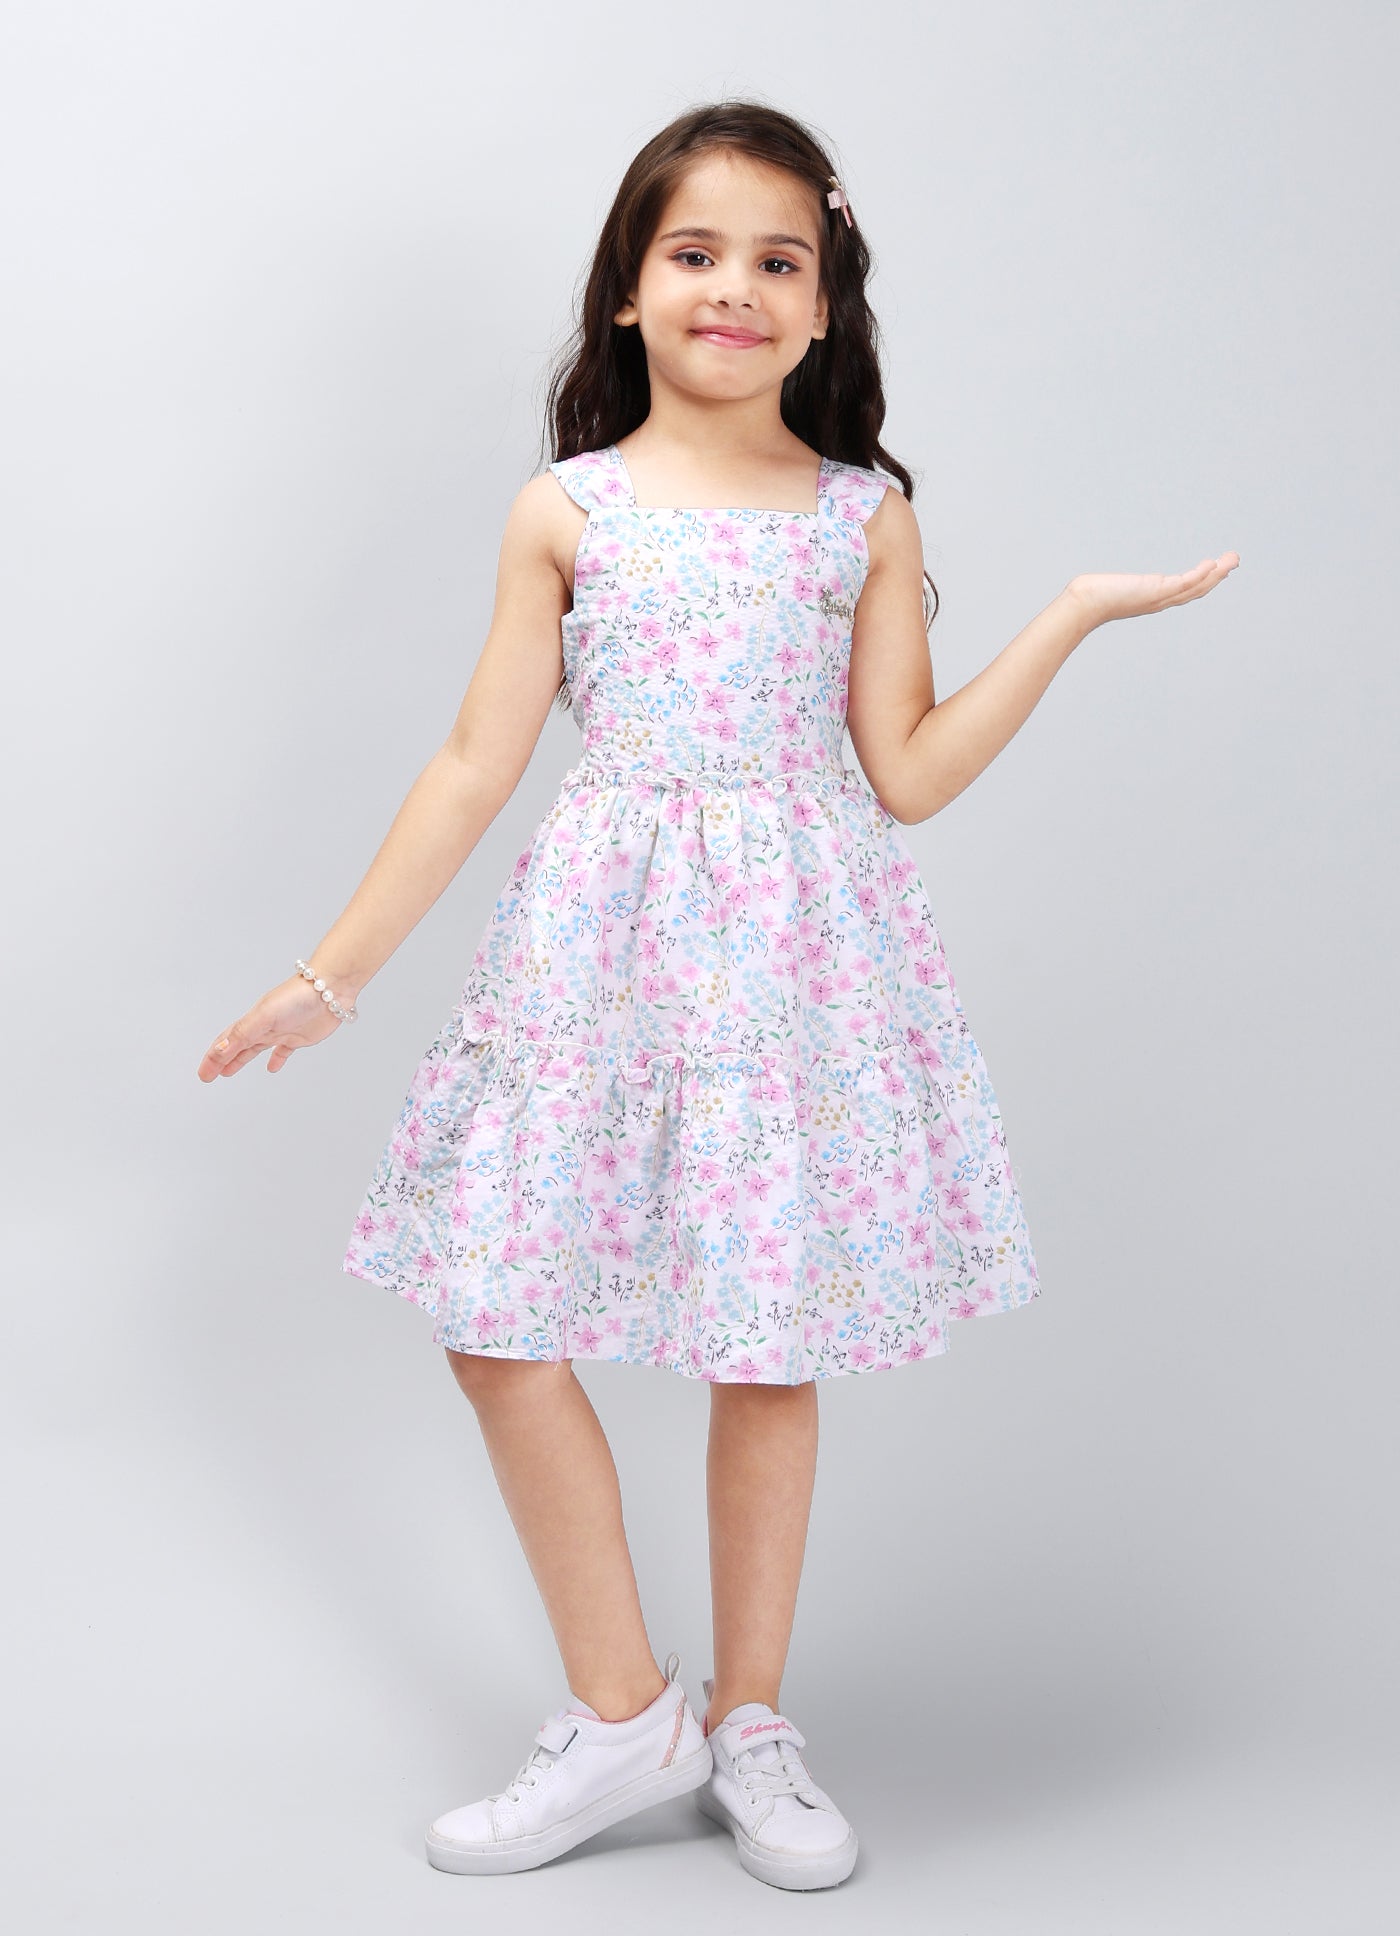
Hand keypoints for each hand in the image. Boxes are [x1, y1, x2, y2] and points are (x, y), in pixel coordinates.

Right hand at [197, 975, 351, 1081]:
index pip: (226, 1042)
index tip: (203, 1074)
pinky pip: (283, 1051)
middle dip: (221, 1061)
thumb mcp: (263, 1017)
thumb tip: (218, 1051)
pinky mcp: (299, 1036)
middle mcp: (264, 1026)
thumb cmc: (296, 997)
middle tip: (209, 1075)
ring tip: (229, 1071)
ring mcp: (281, 1031)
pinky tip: (272, 1068)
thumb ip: (242, 1034)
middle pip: (237, 1046)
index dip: (213, 1058)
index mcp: (252, 1021)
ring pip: (255, 1048)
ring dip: (241, 1059)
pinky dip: (276, 1060)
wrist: (329, 988)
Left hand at [1066, 553, 1239, 629]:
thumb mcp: (1111, 587)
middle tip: (1234, 560)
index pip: (1185, 590)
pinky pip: (1183, 583)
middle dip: (1217, 575)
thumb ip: (1113, 585)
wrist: (1083, 605)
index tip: (1217, 568)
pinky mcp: (1155, 591)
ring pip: (1195, 587)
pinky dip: (1198, 575)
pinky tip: (1211, 564)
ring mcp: (1159, 598)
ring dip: (1216, 574)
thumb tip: (1098, 582)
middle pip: (1196, 589)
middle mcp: (1160, 601)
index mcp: (1153, 599)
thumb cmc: (1092, 597)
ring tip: (1232, 559)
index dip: (1203, 581)